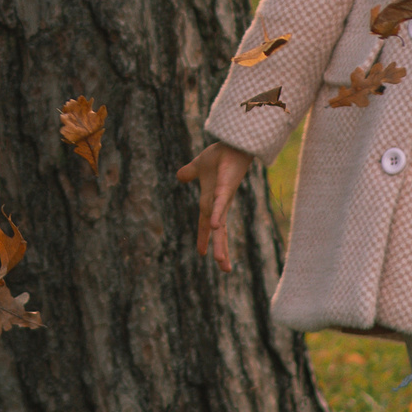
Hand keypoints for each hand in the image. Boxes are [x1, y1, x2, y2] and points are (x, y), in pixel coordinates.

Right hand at [176, 142, 252, 270]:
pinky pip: (219, 203)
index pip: (207, 223)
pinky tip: (215, 226)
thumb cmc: (219, 155)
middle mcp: (218, 202)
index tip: (204, 255)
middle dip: (221, 249)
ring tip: (218, 261)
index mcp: (211, 200)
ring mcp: (223, 196)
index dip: (205, 238)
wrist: (232, 142)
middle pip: (219, 231)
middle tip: (225, 268)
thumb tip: (180, 177)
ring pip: (219, 223)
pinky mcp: (225, 187)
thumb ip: (189, 173)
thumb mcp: (198, 166)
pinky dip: (216, 215)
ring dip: (219, 242)